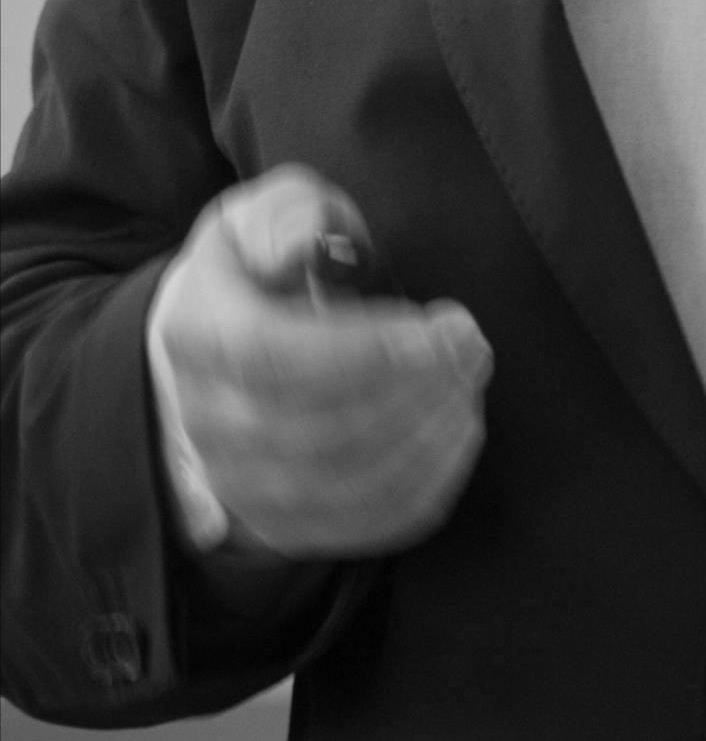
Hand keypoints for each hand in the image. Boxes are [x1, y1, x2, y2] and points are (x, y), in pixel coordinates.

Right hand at [146, 166, 491, 560]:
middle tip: (472, 342)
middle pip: (321, 431)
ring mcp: (242, 486)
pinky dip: (428, 482)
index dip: (364, 351)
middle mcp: (208, 424)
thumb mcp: (261, 217)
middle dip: (416, 388)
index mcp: (199, 335)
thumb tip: (309, 240)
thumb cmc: (259, 272)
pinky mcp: (286, 525)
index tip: (436, 327)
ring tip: (469, 377)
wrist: (216, 352)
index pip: (273, 358)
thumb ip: (287, 216)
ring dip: (430, 434)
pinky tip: (459, 428)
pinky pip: (367, 522)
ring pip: (348, 484)